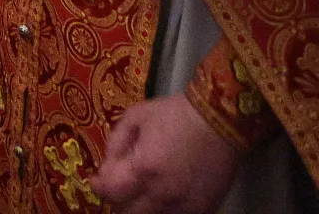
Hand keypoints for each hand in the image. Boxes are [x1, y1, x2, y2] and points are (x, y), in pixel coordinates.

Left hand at [91, 94, 241, 213]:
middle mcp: (162, 193)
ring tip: (143, 190)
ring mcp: (183, 206)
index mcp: (143, 168)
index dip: (99, 187)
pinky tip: (163, 196)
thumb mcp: (136, 116)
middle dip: (118, 199)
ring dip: (140, 207)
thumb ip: (115, 143)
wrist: (220, 120)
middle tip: (120, 186)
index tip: (98, 181)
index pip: (110, 193)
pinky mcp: (202, 210)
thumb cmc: (176, 114)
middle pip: (127, 213)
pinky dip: (163, 210)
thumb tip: (106, 167)